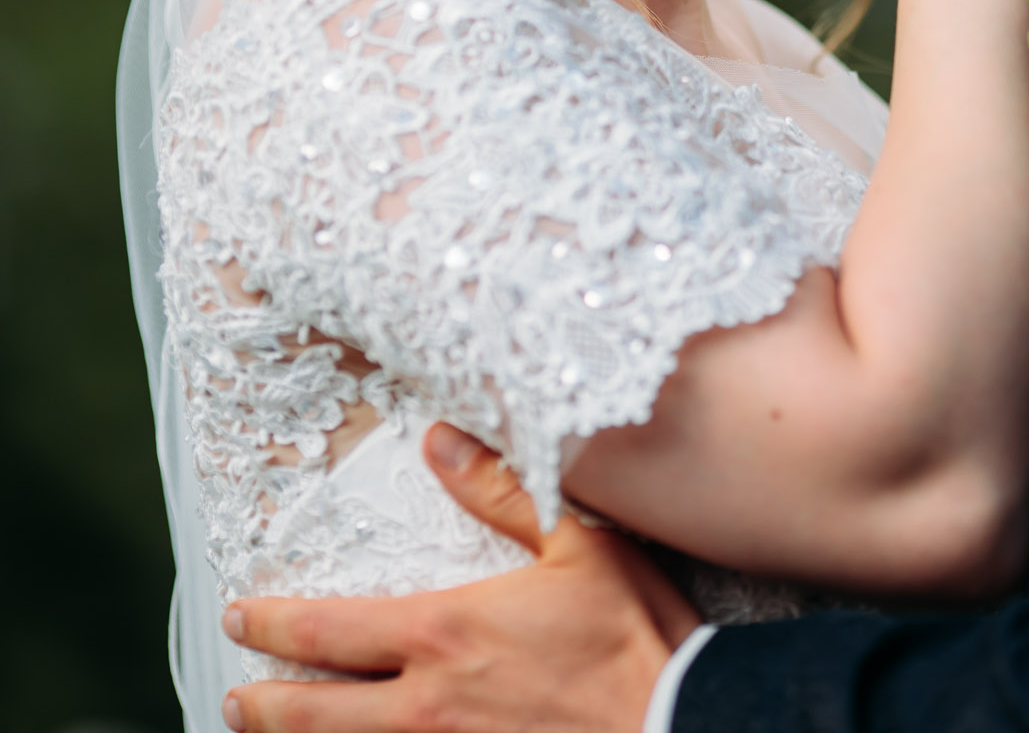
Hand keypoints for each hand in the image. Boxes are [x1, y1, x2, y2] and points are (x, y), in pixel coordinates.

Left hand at [222, 426, 697, 732]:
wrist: (681, 723)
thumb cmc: (634, 635)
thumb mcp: (579, 541)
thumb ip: (500, 490)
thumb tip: (441, 439)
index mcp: (446, 633)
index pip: (330, 631)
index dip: (274, 625)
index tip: (240, 616)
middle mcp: (430, 706)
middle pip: (316, 715)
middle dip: (265, 707)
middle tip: (233, 696)